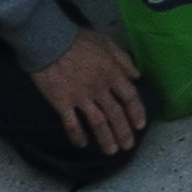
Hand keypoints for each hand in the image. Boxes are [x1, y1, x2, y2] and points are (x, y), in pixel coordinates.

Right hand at [28, 28, 147, 160]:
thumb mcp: (107, 42)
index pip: (130, 97)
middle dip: (123, 132)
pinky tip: (83, 145)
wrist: (50, 42)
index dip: (137, 112)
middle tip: (127, 146)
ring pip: (98, 123)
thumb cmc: (79, 40)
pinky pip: (71, 124)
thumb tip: (137, 75)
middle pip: (116, 114)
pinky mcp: (62, 103)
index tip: (140, 126)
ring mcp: (81, 98)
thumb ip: (123, 60)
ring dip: (106, 138)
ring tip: (111, 152)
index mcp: (112, 73)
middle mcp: (100, 88)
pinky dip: (77, 136)